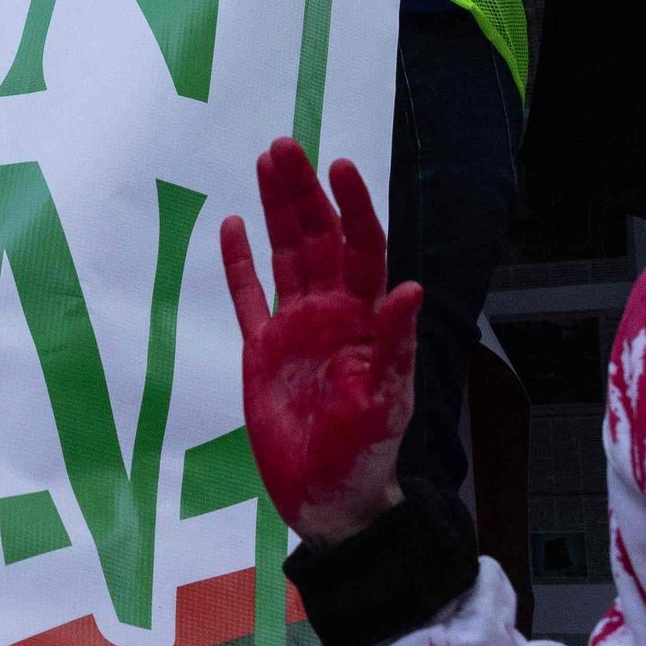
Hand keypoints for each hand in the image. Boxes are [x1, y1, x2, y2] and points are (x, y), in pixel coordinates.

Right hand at [220, 138, 419, 544]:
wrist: (328, 499)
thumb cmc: (366, 455)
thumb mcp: (385, 403)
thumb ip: (395, 345)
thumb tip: (412, 288)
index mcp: (366, 320)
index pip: (362, 248)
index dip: (353, 207)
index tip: (339, 165)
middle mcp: (332, 313)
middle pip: (318, 239)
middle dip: (303, 193)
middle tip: (285, 146)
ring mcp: (296, 329)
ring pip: (284, 256)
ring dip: (276, 211)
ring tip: (265, 162)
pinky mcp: (263, 352)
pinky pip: (249, 298)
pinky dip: (239, 264)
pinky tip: (233, 225)